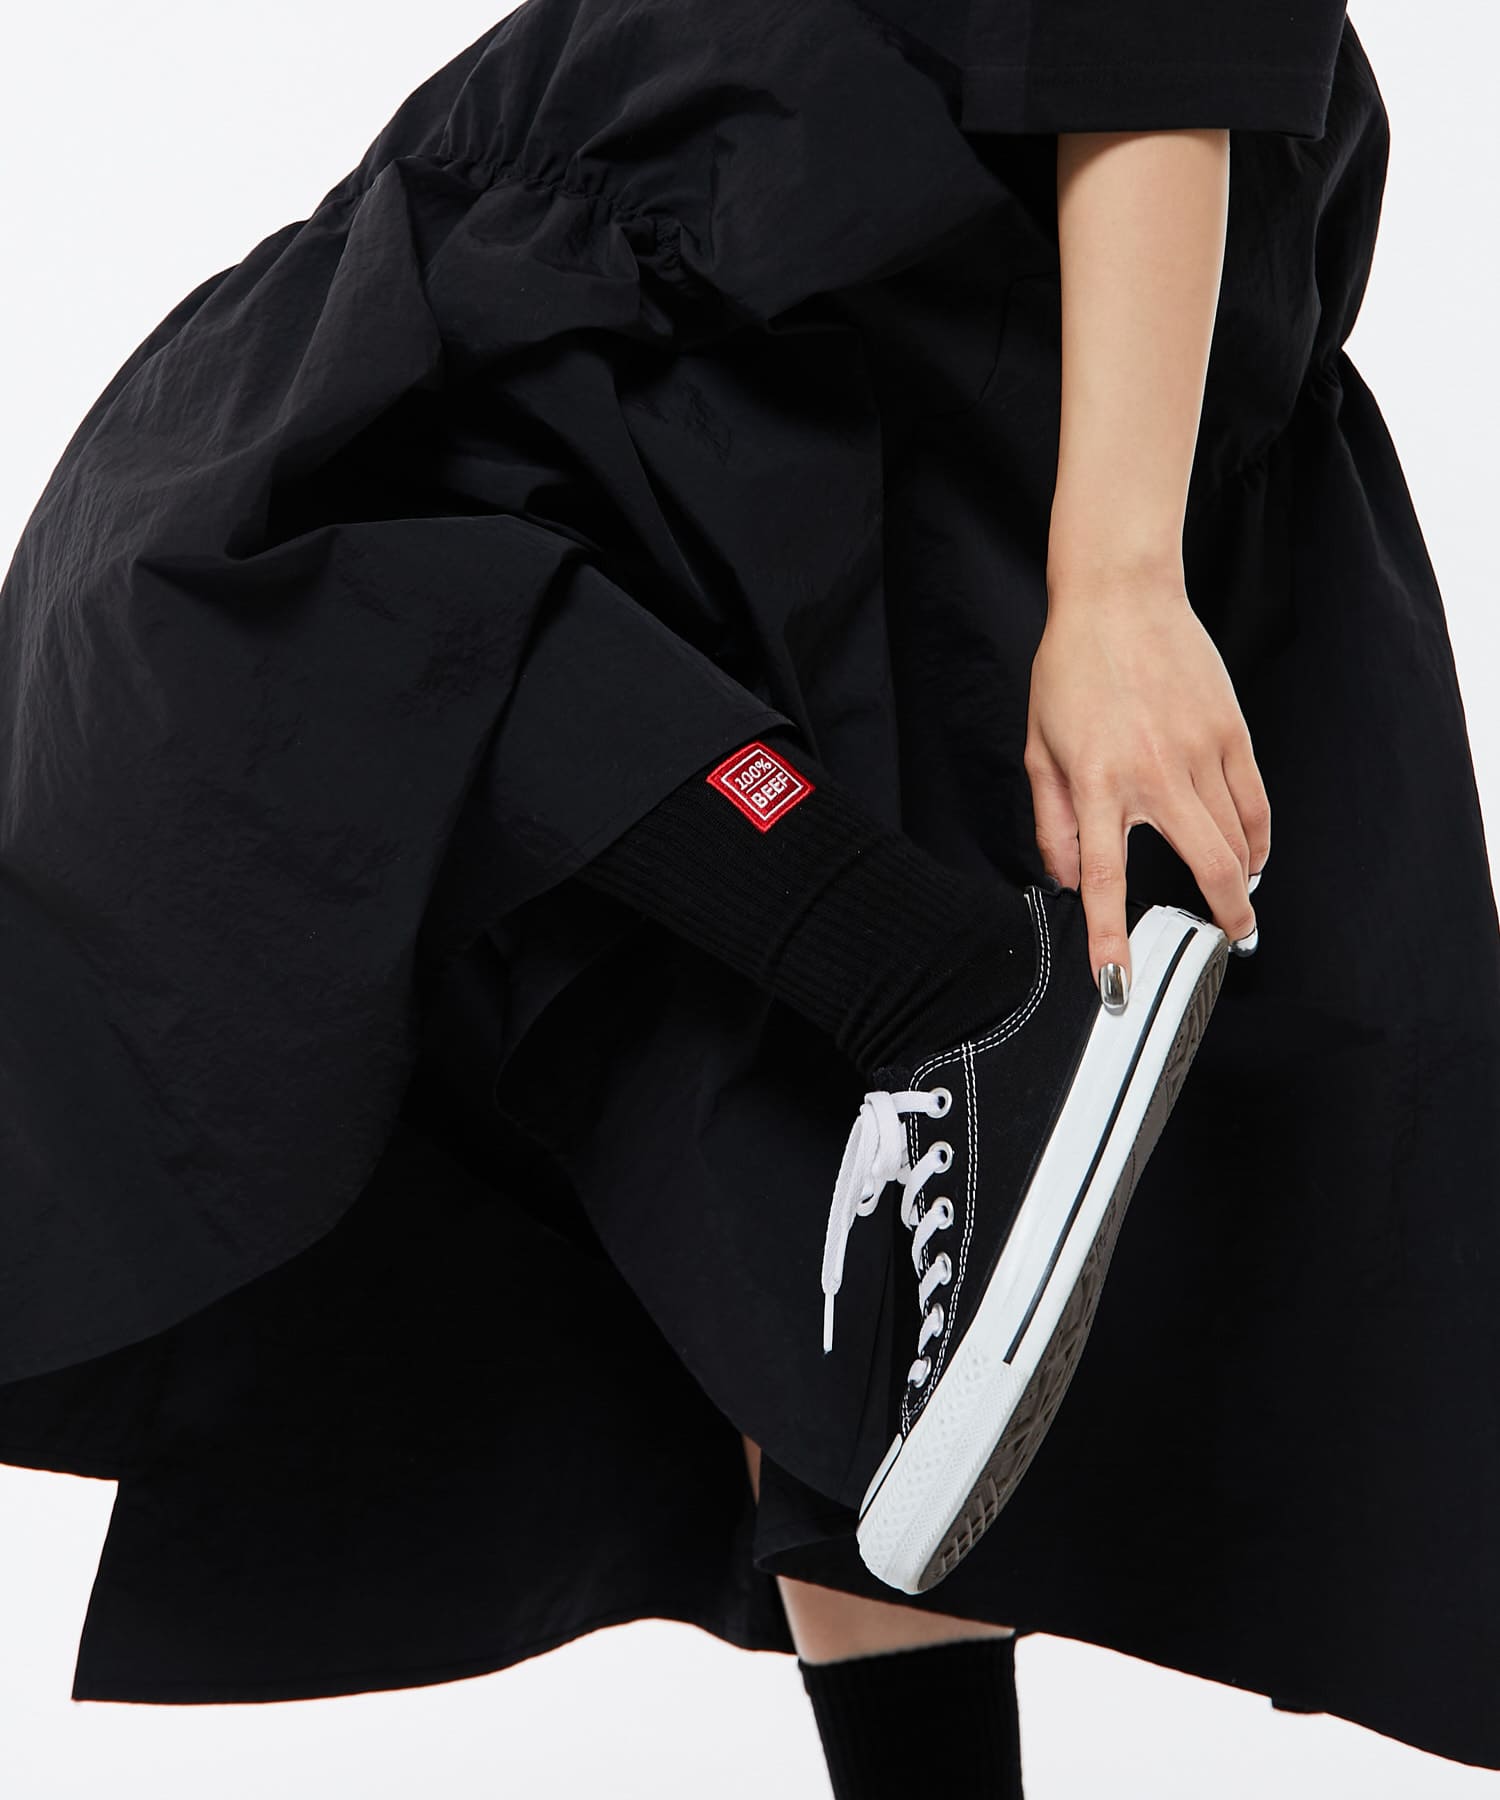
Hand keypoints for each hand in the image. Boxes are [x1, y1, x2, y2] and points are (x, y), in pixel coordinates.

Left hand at [1023, 567, 1268, 1002]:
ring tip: (1237, 898)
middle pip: (1204, 867)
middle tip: (1231, 942)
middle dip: (1224, 916)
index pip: (1103, 878)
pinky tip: (1251, 853)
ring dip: (1242, 879)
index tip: (1117, 985)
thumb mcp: (1040, 749)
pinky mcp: (1231, 731)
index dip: (1109, 939)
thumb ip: (1054, 822)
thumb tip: (1067, 879)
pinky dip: (1258, 837)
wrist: (1119, 597)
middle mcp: (1153, 774)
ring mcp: (1199, 752)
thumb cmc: (1071, 670)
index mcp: (1096, 783)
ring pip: (1238, 839)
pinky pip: (1254, 801)